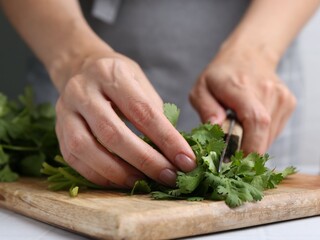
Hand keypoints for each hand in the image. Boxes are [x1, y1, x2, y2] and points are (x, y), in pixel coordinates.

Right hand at [55, 52, 195, 187]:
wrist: (80, 67)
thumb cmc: (117, 77)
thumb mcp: (140, 82)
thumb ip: (155, 112)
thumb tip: (173, 151)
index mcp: (111, 74)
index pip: (142, 111)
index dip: (166, 139)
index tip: (186, 160)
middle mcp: (83, 91)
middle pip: (113, 133)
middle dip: (145, 161)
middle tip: (169, 176)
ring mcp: (66, 111)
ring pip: (87, 149)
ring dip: (119, 172)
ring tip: (143, 182)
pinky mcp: (58, 129)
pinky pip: (74, 158)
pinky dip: (98, 174)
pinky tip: (119, 180)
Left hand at [190, 44, 295, 154]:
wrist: (249, 54)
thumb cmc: (221, 75)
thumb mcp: (201, 89)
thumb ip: (206, 109)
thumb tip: (216, 129)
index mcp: (242, 87)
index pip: (257, 121)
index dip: (250, 148)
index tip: (235, 163)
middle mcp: (268, 91)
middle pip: (264, 134)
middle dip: (248, 153)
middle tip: (232, 158)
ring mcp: (282, 97)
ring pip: (271, 136)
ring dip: (254, 145)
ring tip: (240, 137)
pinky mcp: (289, 103)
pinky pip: (275, 131)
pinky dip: (262, 137)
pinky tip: (251, 128)